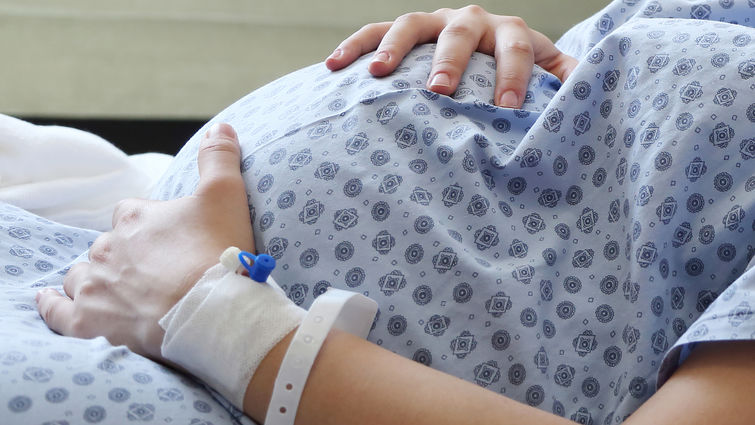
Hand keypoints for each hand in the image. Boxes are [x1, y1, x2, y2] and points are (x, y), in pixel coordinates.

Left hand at [35, 123, 253, 360]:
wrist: (211, 311)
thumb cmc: (218, 252)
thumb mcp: (226, 196)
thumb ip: (219, 158)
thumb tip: (220, 127)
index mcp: (135, 216)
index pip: (129, 213)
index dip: (147, 226)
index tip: (167, 241)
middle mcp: (108, 247)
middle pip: (106, 246)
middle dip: (125, 257)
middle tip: (156, 274)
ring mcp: (94, 285)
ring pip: (81, 276)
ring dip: (94, 279)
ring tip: (116, 291)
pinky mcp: (89, 321)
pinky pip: (59, 312)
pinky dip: (54, 306)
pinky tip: (51, 302)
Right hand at [325, 5, 577, 107]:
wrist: (486, 53)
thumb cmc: (515, 76)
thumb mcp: (547, 77)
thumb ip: (567, 84)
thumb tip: (596, 99)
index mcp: (511, 33)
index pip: (518, 47)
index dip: (514, 77)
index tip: (508, 111)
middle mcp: (471, 21)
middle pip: (461, 30)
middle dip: (450, 60)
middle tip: (439, 91)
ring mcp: (433, 23)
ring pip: (411, 24)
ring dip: (393, 47)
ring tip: (378, 74)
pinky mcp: (403, 33)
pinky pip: (373, 31)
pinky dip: (354, 46)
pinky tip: (332, 66)